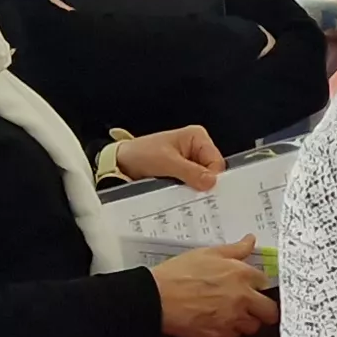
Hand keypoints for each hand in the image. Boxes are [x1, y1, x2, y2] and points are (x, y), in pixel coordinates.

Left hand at [110, 126, 225, 190]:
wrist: (120, 163)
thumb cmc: (141, 154)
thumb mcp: (166, 162)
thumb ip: (190, 171)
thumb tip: (212, 182)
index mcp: (197, 137)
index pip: (216, 162)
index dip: (212, 178)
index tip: (204, 192)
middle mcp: (196, 148)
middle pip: (211, 172)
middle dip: (203, 185)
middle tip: (195, 198)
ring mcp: (190, 162)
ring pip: (202, 181)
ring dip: (194, 191)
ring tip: (185, 199)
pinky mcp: (182, 174)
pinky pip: (192, 186)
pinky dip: (187, 193)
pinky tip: (181, 199)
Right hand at [156, 239, 278, 336]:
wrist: (157, 298)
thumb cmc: (177, 274)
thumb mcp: (208, 253)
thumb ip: (235, 249)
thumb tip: (250, 240)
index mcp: (241, 274)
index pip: (264, 282)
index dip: (257, 284)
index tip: (252, 286)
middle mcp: (242, 298)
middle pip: (269, 311)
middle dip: (263, 309)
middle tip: (253, 307)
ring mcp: (232, 319)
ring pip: (253, 326)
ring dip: (246, 321)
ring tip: (231, 314)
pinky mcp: (220, 335)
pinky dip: (229, 331)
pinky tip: (217, 321)